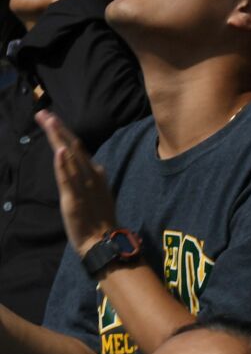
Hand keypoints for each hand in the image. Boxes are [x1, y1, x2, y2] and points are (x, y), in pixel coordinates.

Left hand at [35, 110, 119, 255]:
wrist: (103, 240)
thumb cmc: (99, 218)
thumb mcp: (99, 193)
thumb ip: (93, 178)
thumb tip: (96, 166)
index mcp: (95, 173)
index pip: (78, 147)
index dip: (64, 132)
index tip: (52, 119)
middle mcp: (90, 176)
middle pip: (73, 147)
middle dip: (58, 129)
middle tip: (44, 114)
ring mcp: (83, 186)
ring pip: (70, 157)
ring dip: (59, 138)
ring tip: (49, 122)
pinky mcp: (74, 198)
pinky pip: (68, 179)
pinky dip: (63, 165)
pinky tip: (58, 151)